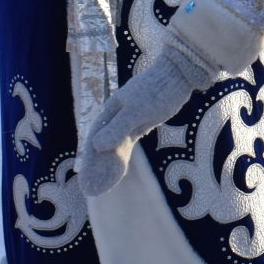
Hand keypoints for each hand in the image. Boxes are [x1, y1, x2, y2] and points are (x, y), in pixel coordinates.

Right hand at [77, 44, 209, 196]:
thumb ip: (118, 128)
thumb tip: (96, 146)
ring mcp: (128, 120)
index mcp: (111, 111)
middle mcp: (116, 116)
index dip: (89, 160)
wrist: (177, 75)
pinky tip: (120, 169)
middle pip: (102, 145)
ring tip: (103, 184)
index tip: (85, 179)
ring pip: (114, 146)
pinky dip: (122, 156)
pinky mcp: (141, 122)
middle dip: (96, 167)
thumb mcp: (137, 110)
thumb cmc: (157, 90)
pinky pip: (127, 143)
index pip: (94, 139)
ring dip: (108, 164)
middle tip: (91, 189)